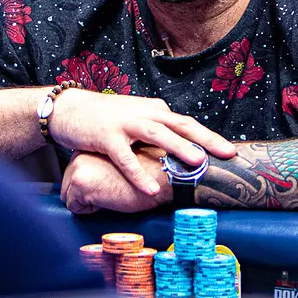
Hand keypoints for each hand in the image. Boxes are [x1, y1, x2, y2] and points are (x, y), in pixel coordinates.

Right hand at [47, 89, 235, 197]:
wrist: (68, 108)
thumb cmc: (105, 117)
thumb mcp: (136, 118)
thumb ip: (158, 129)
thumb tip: (182, 148)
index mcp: (154, 110)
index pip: (187, 123)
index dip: (209, 136)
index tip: (229, 151)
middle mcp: (143, 112)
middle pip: (180, 124)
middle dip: (206, 139)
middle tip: (228, 153)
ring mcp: (125, 123)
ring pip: (157, 134)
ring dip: (179, 147)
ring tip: (197, 162)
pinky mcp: (105, 136)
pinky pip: (125, 157)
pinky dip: (138, 173)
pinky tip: (150, 189)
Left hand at [61, 153, 170, 213]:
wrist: (160, 175)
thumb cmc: (148, 171)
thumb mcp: (122, 163)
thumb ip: (105, 166)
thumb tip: (98, 180)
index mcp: (91, 148)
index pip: (77, 173)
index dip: (94, 185)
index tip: (111, 182)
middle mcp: (80, 153)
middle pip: (69, 185)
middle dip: (88, 193)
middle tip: (111, 188)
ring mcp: (78, 166)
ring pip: (70, 196)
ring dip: (89, 201)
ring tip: (111, 192)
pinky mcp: (80, 181)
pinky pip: (75, 207)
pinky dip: (90, 210)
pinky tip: (109, 198)